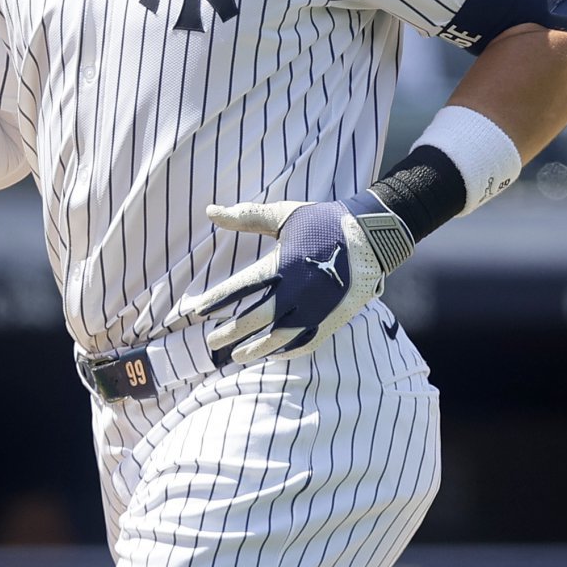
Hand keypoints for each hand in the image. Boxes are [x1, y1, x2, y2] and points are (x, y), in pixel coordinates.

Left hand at [185, 194, 414, 363]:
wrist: (372, 236)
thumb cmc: (323, 221)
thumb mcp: (284, 214)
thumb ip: (246, 216)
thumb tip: (209, 211)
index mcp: (282, 265)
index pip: (240, 289)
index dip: (215, 301)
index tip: (194, 312)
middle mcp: (297, 292)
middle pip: (255, 319)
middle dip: (230, 332)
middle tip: (211, 342)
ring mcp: (316, 309)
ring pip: (278, 338)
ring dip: (255, 349)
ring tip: (237, 356)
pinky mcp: (332, 319)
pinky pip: (305, 342)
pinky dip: (286, 351)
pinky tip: (272, 354)